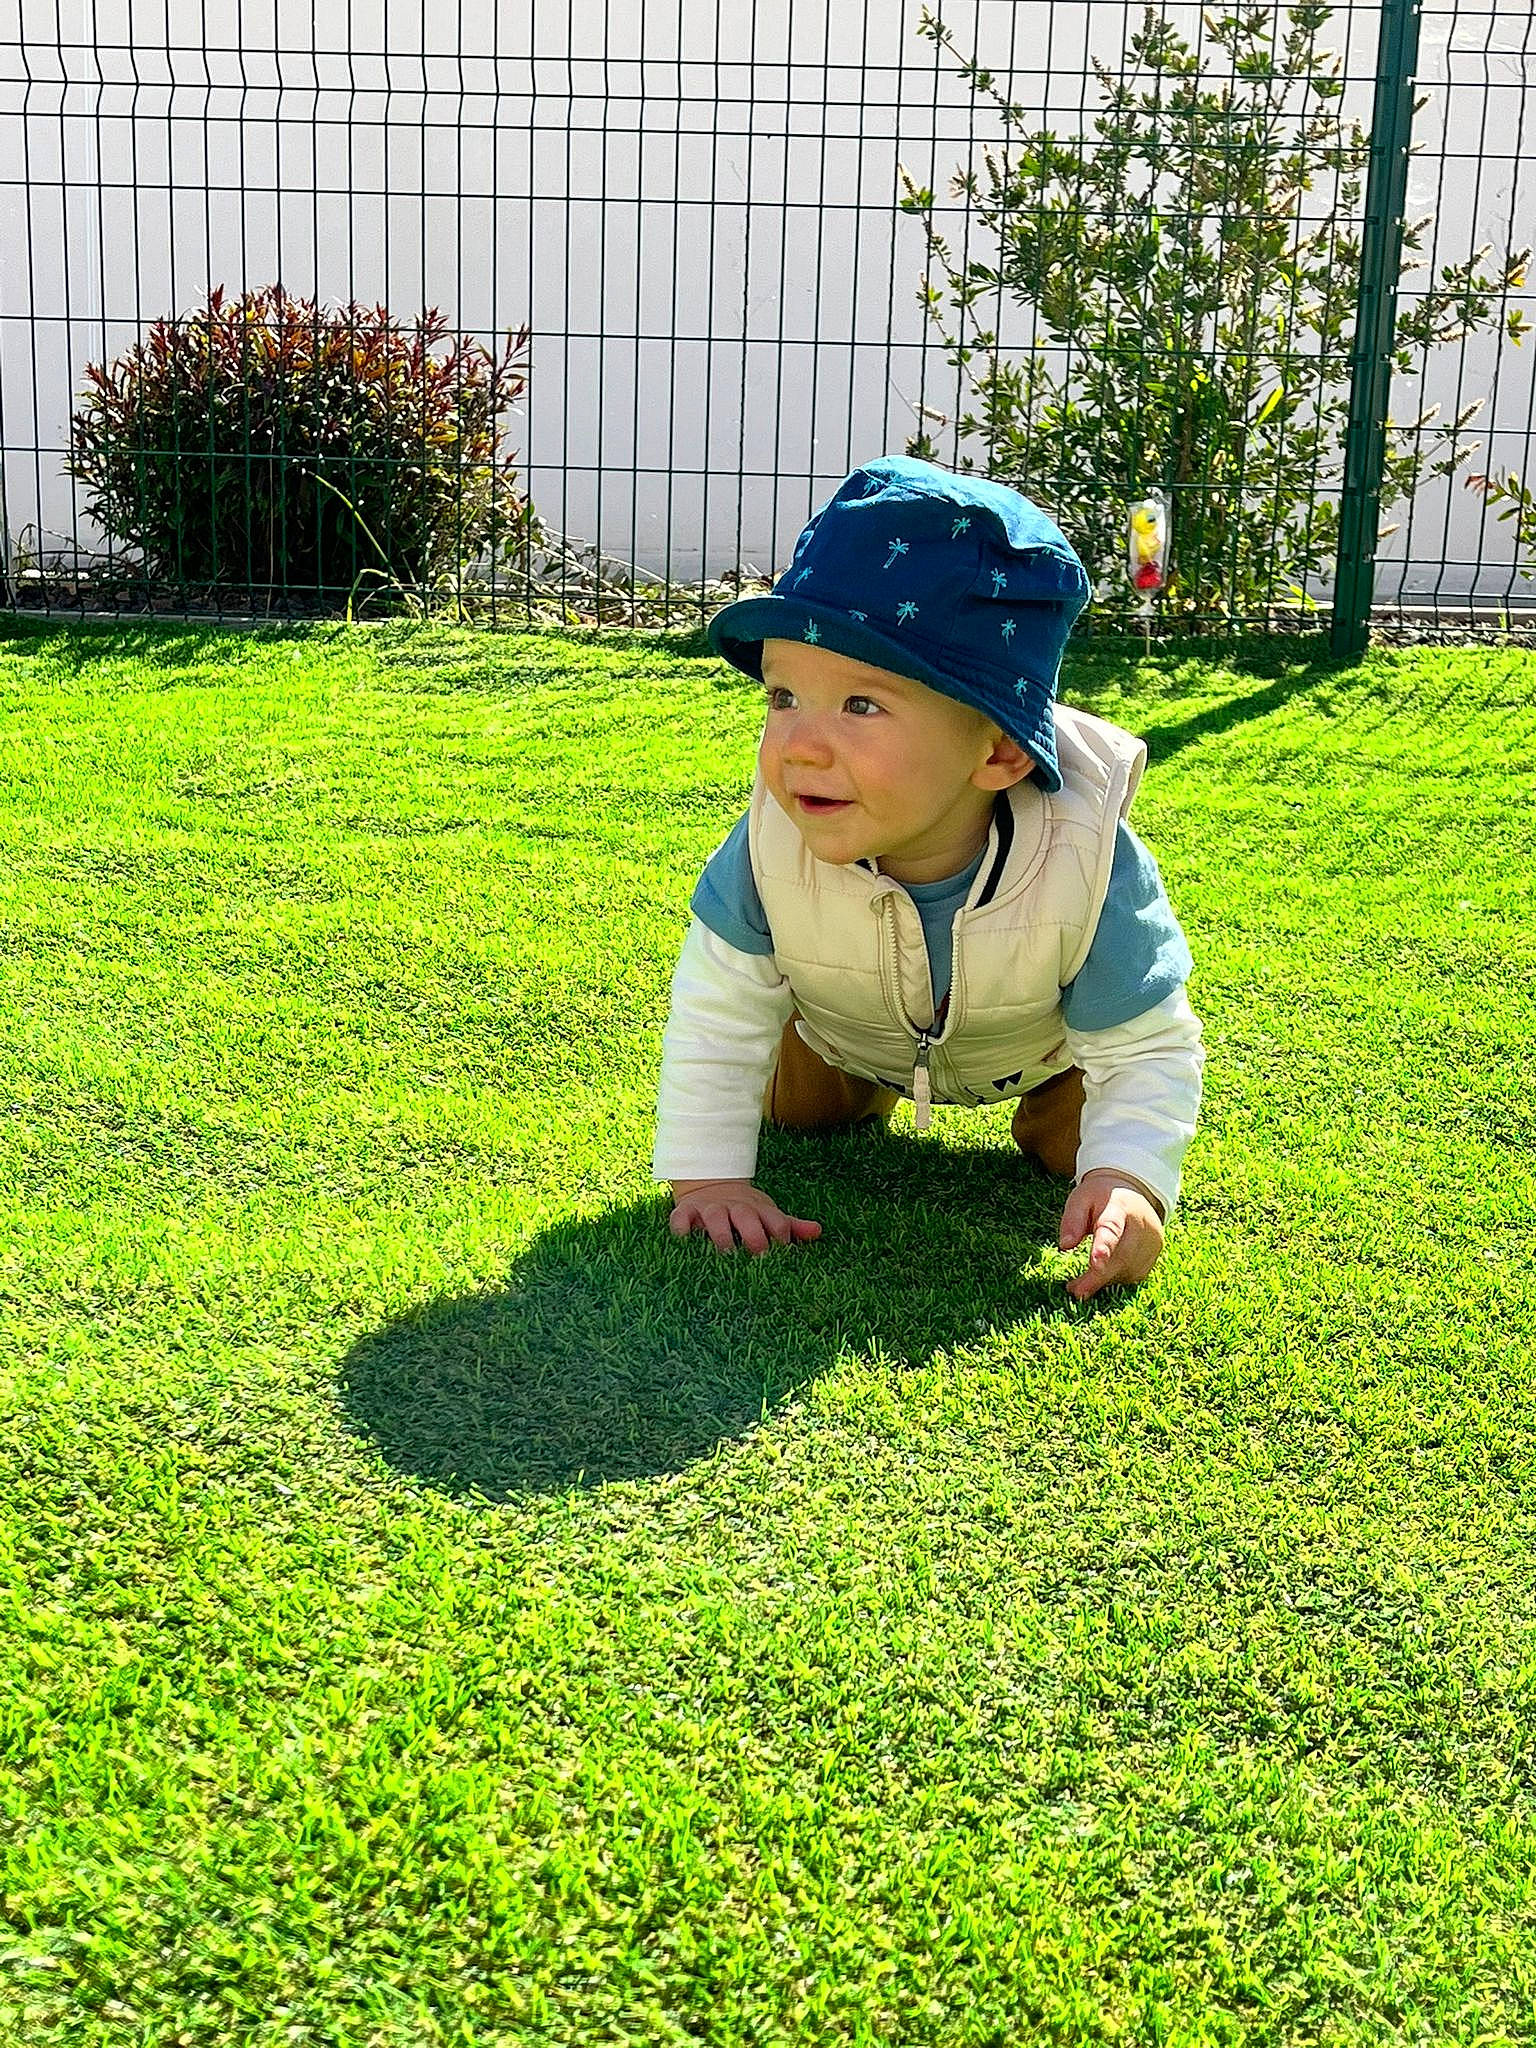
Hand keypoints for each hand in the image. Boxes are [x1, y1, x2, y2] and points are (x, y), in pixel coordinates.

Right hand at [669, 1179, 821, 1255]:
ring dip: (720, 1236)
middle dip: (754, 1236)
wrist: (709, 1183)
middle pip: (747, 1217)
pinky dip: (681, 1230)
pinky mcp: (686, 1211)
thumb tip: (818, 1231)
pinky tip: (685, 1243)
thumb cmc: (744, 1209)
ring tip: (725, 1254)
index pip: (775, 1222)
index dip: (781, 1237)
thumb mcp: (767, 1214)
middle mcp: (735, 1208)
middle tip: (757, 1258)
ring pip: (715, 1218)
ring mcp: (710, 1209)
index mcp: (759, 1210)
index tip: (784, 1258)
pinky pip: (680, 1220)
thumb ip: (790, 1226)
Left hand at [1058, 1170, 1164, 1299]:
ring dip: (1103, 1280)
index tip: (1095, 1264)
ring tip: (1080, 1285)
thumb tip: (1065, 1246)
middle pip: (1121, 1256)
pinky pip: (1133, 1275)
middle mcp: (1142, 1225)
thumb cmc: (1100, 1199)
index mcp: (1119, 1206)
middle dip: (1097, 1277)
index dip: (1104, 1247)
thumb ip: (1072, 1220)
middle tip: (1074, 1290)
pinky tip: (1101, 1275)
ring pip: (1127, 1270)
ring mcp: (1152, 1242)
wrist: (1131, 1193)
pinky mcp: (1154, 1256)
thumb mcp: (1081, 1199)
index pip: (1112, 1227)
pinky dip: (1114, 1279)